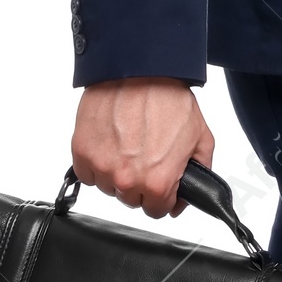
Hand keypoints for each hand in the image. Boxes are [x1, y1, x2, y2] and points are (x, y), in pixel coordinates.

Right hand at [70, 77, 213, 217]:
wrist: (137, 70)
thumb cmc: (168, 98)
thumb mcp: (200, 138)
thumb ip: (199, 174)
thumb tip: (185, 198)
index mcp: (157, 182)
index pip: (157, 211)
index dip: (163, 197)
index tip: (162, 183)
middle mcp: (127, 180)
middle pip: (131, 201)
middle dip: (141, 184)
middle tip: (146, 156)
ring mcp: (101, 167)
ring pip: (108, 187)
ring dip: (117, 173)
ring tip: (128, 144)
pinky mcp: (81, 152)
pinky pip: (87, 173)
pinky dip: (97, 162)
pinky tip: (111, 142)